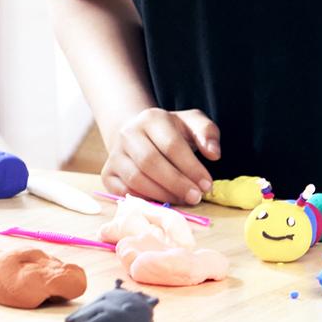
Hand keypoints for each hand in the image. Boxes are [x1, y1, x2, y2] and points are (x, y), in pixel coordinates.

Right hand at [101, 107, 219, 204]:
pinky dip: (143, 200)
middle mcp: (128, 133)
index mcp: (151, 118)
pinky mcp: (108, 173)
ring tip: (181, 201)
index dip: (191, 168)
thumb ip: (207, 133)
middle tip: (195, 197)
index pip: (171, 144)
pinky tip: (161, 203)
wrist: (138, 134)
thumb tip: (213, 154)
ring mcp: (115, 153)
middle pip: (150, 162)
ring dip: (162, 195)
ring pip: (136, 179)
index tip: (207, 185)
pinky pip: (123, 191)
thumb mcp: (192, 124)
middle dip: (176, 184)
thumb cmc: (171, 132)